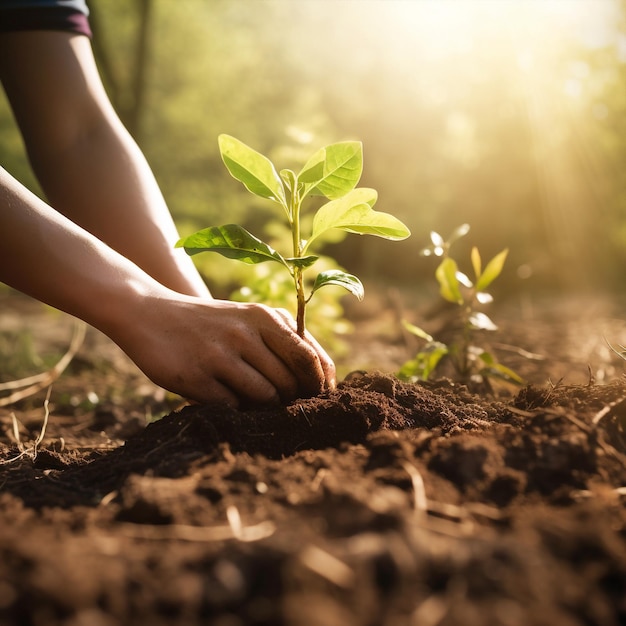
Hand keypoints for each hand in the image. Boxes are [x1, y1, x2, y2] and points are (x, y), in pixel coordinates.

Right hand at [112, 294, 335, 406]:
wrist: (149, 313)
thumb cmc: (211, 323)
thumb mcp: (248, 318)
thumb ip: (283, 339)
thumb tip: (321, 378)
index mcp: (264, 316)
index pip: (309, 357)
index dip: (320, 383)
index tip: (319, 396)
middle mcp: (245, 333)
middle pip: (290, 382)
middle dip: (291, 399)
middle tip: (281, 401)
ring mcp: (220, 355)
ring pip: (266, 397)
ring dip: (263, 406)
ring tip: (250, 397)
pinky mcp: (196, 377)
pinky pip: (233, 406)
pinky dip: (234, 408)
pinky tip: (224, 396)